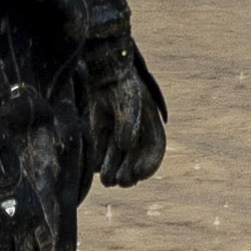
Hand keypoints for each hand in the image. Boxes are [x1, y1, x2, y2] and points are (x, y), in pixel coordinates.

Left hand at [79, 32, 166, 188]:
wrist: (100, 69)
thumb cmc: (119, 82)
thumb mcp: (128, 99)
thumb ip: (128, 122)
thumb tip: (125, 145)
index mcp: (150, 124)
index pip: (154, 150)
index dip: (149, 165)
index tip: (138, 175)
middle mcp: (136, 130)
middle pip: (136, 160)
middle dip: (130, 174)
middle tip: (120, 181)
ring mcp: (117, 131)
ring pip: (117, 158)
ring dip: (114, 170)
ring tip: (107, 178)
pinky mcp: (101, 130)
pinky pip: (101, 152)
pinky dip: (99, 160)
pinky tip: (96, 164)